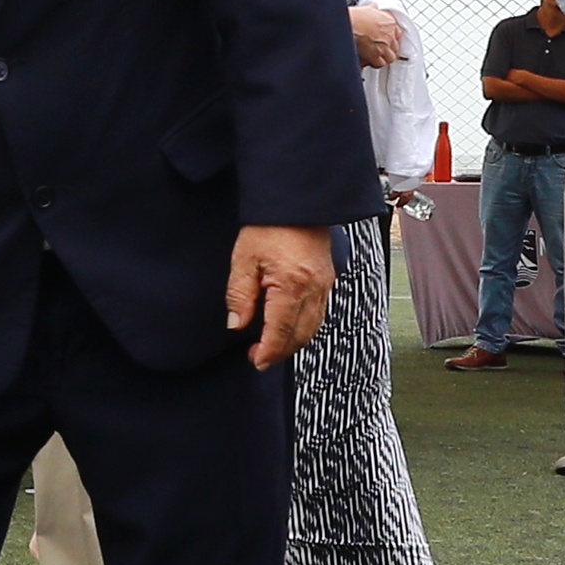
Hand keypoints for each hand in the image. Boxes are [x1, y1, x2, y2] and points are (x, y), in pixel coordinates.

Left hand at [224, 223, 332, 369]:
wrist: (297, 202)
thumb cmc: (268, 226)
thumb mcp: (244, 259)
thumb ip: (240, 296)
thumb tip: (236, 325)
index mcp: (292, 285)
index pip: (281, 331)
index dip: (268, 351)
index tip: (256, 362)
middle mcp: (314, 290)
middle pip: (300, 335)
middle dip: (280, 351)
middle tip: (259, 357)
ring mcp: (325, 285)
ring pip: (312, 327)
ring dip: (293, 342)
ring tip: (271, 347)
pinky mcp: (328, 280)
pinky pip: (319, 314)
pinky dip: (304, 328)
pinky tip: (288, 328)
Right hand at [347, 0, 409, 67]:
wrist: (349, 25)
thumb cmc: (356, 17)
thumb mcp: (367, 8)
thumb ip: (373, 9)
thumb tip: (373, 7)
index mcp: (390, 23)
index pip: (398, 34)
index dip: (392, 38)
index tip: (388, 40)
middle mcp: (389, 35)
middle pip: (395, 47)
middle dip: (389, 49)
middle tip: (382, 49)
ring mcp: (384, 46)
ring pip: (390, 57)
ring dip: (384, 57)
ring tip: (377, 57)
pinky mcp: (375, 55)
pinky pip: (380, 63)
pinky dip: (376, 63)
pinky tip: (371, 61)